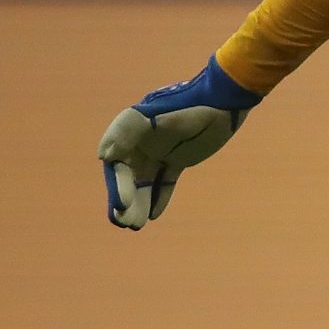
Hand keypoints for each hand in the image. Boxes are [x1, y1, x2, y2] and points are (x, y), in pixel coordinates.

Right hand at [97, 56, 262, 228]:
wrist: (224, 103)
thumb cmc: (189, 107)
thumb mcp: (159, 117)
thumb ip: (128, 131)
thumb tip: (104, 156)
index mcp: (131, 130)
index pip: (116, 163)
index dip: (117, 185)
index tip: (123, 204)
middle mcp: (141, 142)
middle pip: (127, 176)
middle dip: (125, 200)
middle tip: (125, 222)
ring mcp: (160, 151)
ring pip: (145, 182)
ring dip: (140, 202)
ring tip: (136, 226)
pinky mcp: (178, 159)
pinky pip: (164, 181)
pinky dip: (159, 197)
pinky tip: (154, 215)